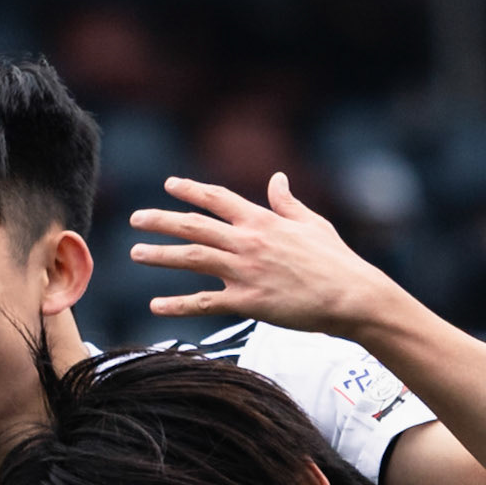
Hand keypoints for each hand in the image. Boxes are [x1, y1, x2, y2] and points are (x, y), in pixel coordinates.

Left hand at [130, 173, 394, 337]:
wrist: (350, 295)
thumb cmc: (336, 261)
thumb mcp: (312, 223)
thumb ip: (287, 202)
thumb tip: (277, 178)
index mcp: (261, 219)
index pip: (216, 198)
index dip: (190, 190)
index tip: (170, 185)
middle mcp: (247, 241)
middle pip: (194, 225)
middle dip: (161, 220)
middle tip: (136, 219)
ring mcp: (245, 272)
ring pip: (192, 259)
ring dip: (161, 255)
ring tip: (136, 253)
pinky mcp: (248, 302)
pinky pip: (204, 303)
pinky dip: (178, 305)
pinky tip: (156, 306)